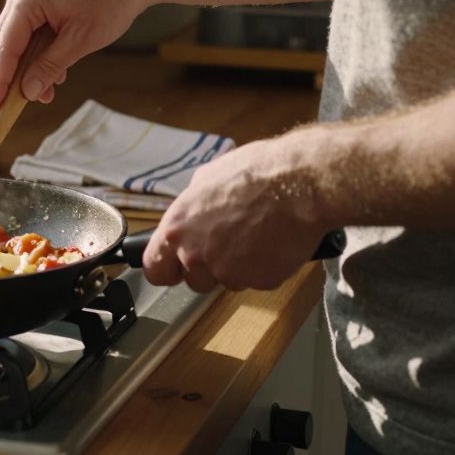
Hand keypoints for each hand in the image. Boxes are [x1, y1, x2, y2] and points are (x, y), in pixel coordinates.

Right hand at [0, 0, 150, 115]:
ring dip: (29, 67)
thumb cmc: (111, 1)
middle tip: (24, 104)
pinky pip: (29, 31)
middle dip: (15, 77)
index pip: (5, 48)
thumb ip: (50, 67)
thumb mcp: (80, 41)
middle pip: (4, 44)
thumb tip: (28, 92)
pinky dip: (38, 53)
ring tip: (48, 92)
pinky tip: (55, 71)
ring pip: (16, 40)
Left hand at [142, 135, 328, 291]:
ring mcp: (228, 272)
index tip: (175, 268)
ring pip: (228, 281)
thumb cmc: (256, 172)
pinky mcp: (259, 281)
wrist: (300, 184)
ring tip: (256, 235)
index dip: (167, 269)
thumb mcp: (207, 177)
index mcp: (177, 229)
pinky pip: (257, 280)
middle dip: (209, 267)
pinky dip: (264, 267)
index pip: (154, 269)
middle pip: (194, 280)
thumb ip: (191, 206)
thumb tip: (190, 214)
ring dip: (238, 266)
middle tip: (229, 241)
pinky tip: (273, 241)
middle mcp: (197, 256)